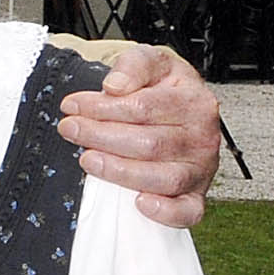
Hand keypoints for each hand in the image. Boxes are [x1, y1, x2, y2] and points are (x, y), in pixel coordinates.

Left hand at [60, 42, 220, 227]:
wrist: (184, 104)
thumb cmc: (164, 87)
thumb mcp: (151, 61)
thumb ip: (134, 65)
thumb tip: (114, 86)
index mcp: (194, 101)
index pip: (143, 107)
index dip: (102, 108)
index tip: (71, 106)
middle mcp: (203, 137)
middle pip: (149, 143)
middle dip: (101, 137)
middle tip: (70, 129)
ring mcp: (202, 169)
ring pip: (163, 178)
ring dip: (119, 172)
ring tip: (87, 159)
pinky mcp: (197, 195)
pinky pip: (188, 212)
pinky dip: (166, 212)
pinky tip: (138, 203)